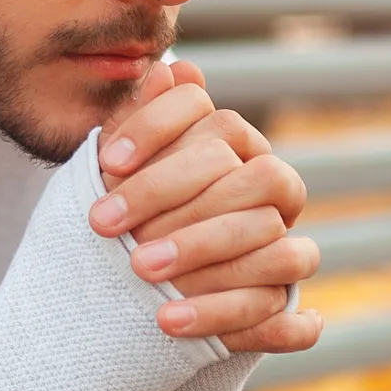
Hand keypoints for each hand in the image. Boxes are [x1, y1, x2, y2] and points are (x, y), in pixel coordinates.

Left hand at [89, 61, 321, 354]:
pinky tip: (169, 322)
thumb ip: (138, 125)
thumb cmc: (126, 223)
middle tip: (103, 226)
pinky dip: (225, 315)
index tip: (105, 164)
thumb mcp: (119, 177)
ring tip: (139, 272)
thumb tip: (169, 68)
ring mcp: (287, 249)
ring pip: (272, 238)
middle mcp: (273, 191)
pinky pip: (277, 313)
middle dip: (169, 197)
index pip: (215, 119)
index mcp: (237, 150)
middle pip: (245, 176)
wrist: (126, 304)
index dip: (159, 132)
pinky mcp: (285, 310)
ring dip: (201, 251)